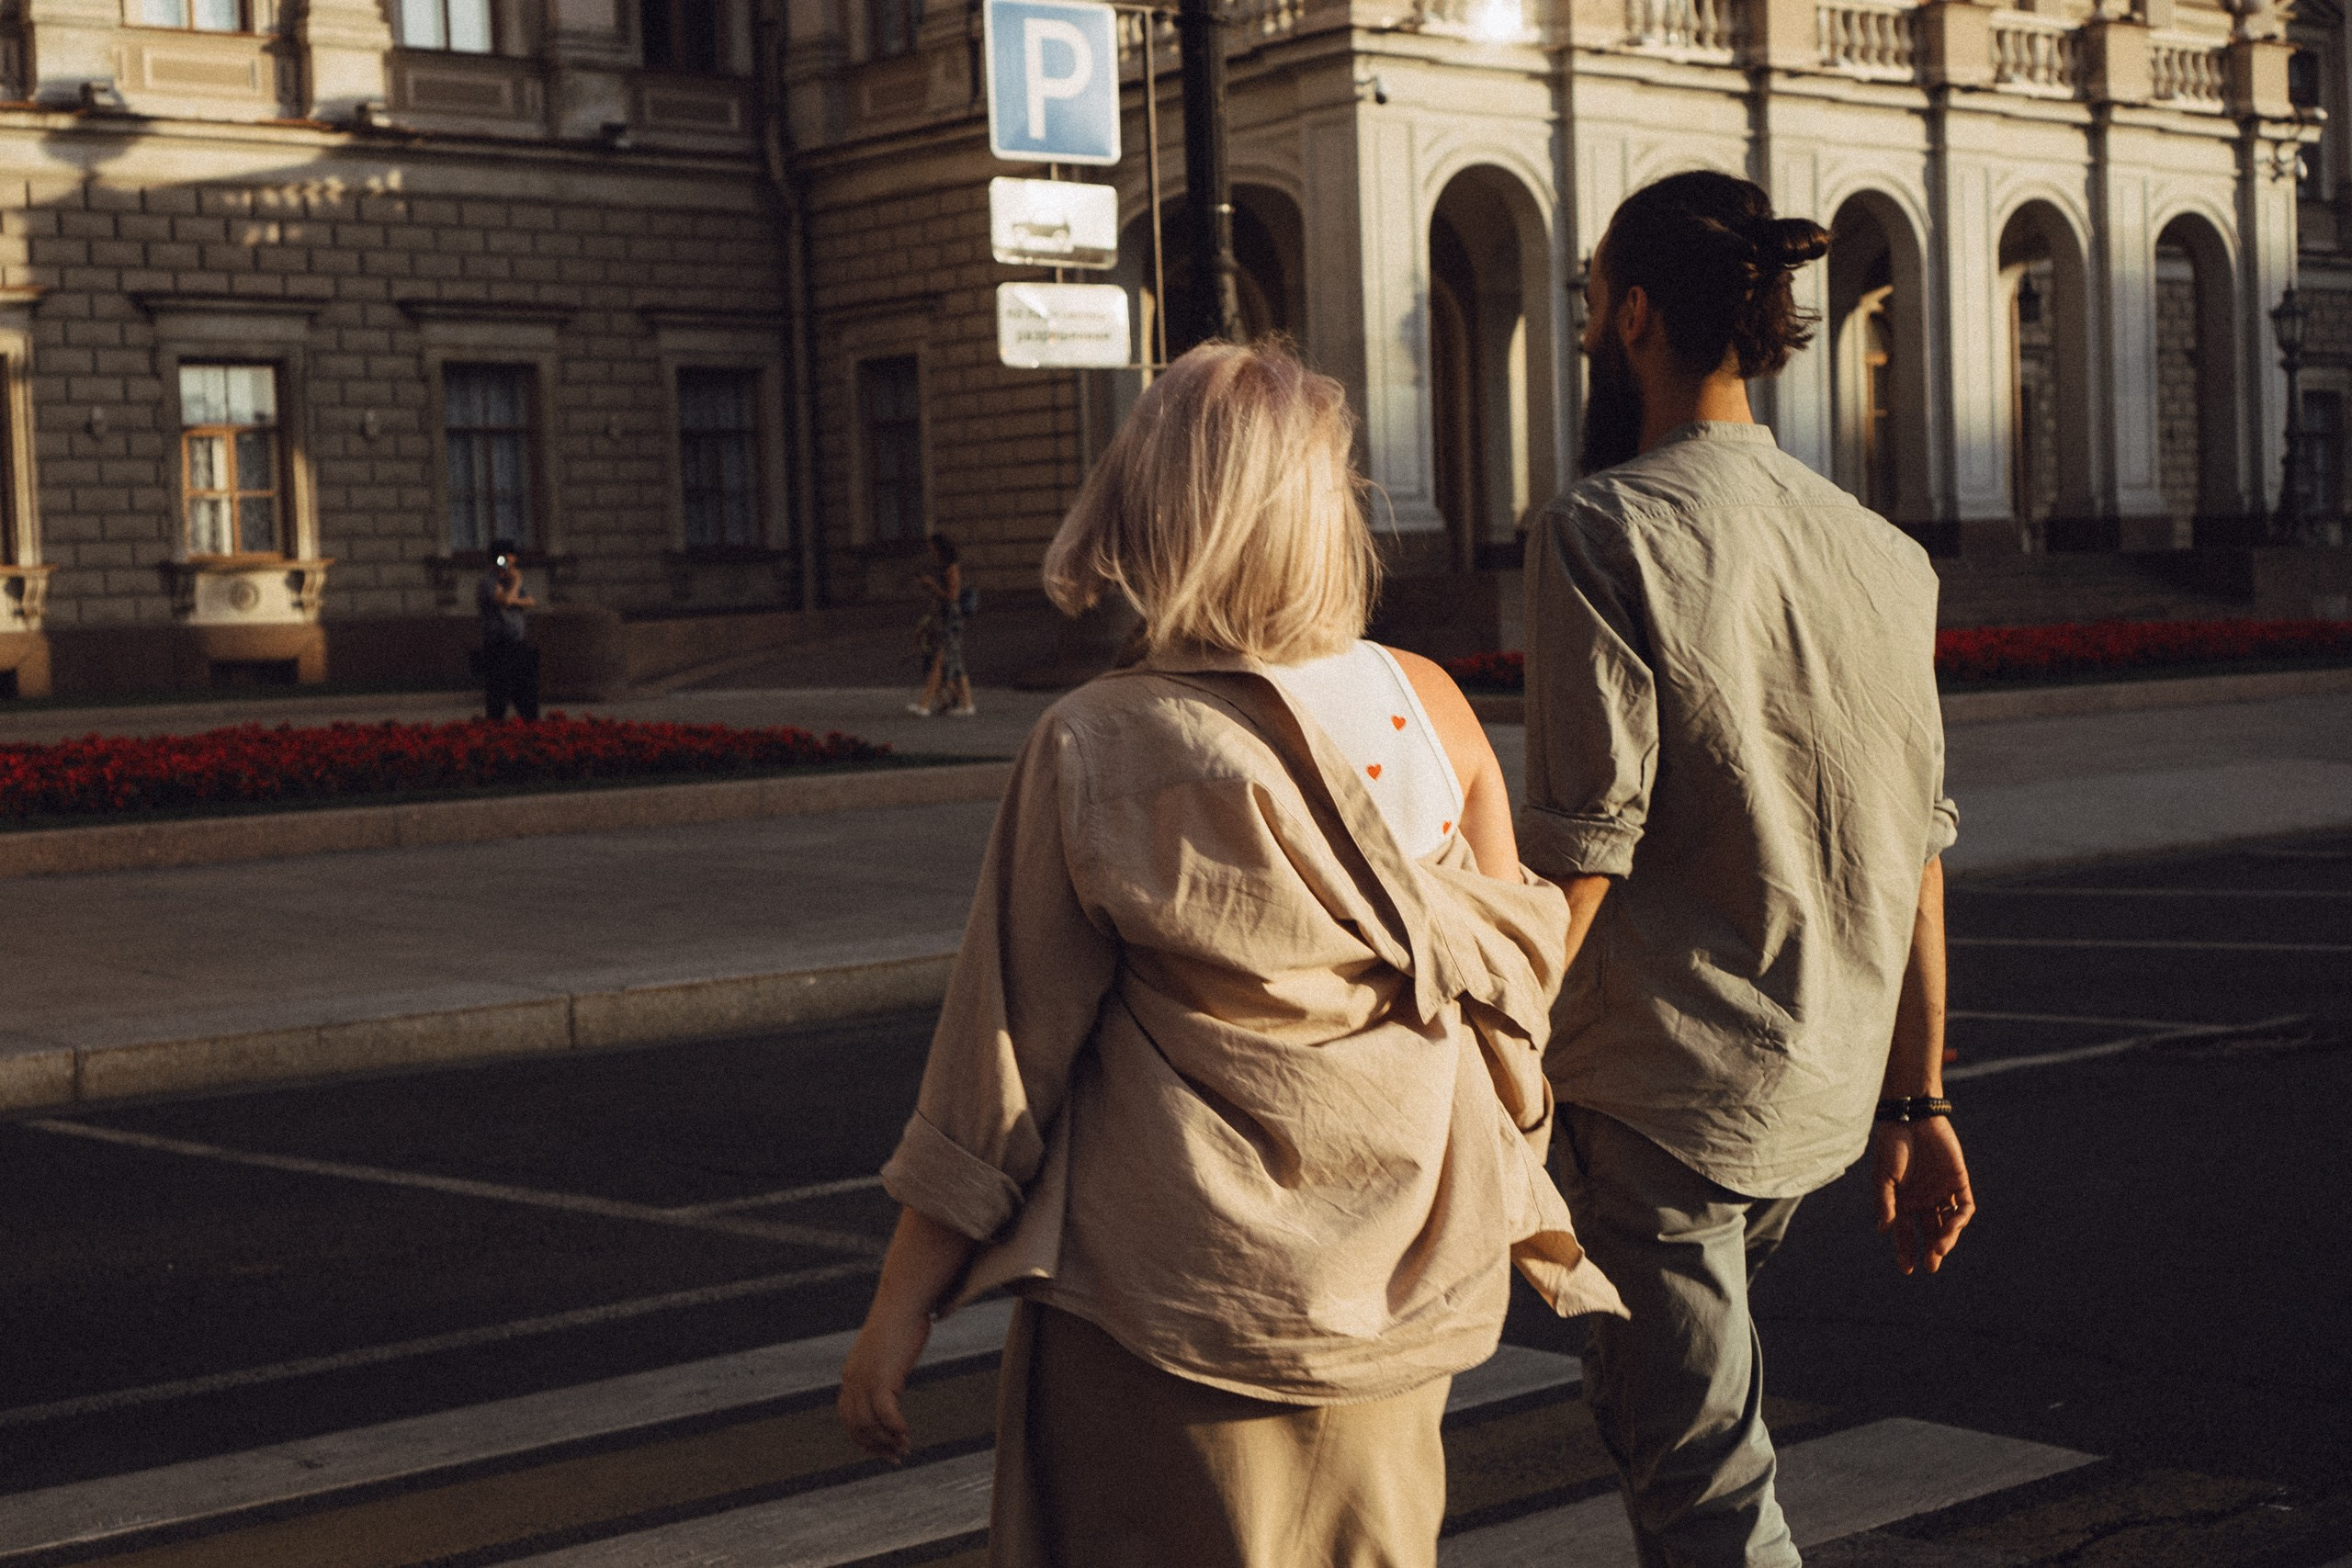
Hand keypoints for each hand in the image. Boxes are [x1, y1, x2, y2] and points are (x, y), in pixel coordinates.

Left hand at [837, 1300, 931, 1461]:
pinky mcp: (882, 1377)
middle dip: (875, 1447)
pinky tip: (906, 1433)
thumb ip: (881, 1368)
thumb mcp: (883, 1350)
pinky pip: (885, 1414)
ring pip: (870, 1425)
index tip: (880, 1450)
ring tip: (905, 1448)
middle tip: (895, 1457)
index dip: (862, 1439)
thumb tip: (889, 1380)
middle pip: (857, 1427)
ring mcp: (866, 1380)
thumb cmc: (899, 1323)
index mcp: (851, 1376)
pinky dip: (895, 1427)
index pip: (848, 1418)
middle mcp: (853, 1381)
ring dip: (887, 1441)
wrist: (902, 1303)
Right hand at [1872, 1117, 1973, 1275]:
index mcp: (1903, 1201)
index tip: (1908, 1269)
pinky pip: (1964, 1206)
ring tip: (1940, 1249)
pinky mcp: (1958, 1181)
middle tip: (1930, 1265)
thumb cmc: (1892, 1146)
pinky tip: (1953, 1227)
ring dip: (1946, 1238)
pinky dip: (1960, 1219)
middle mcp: (1924, 1200)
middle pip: (1930, 1232)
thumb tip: (1884, 1231)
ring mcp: (1942, 1192)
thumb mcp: (1884, 1177)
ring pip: (1948, 1223)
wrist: (1911, 1118)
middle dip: (1930, 1251)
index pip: (1905, 1233)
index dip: (1906, 1251)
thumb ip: (1886, 1203)